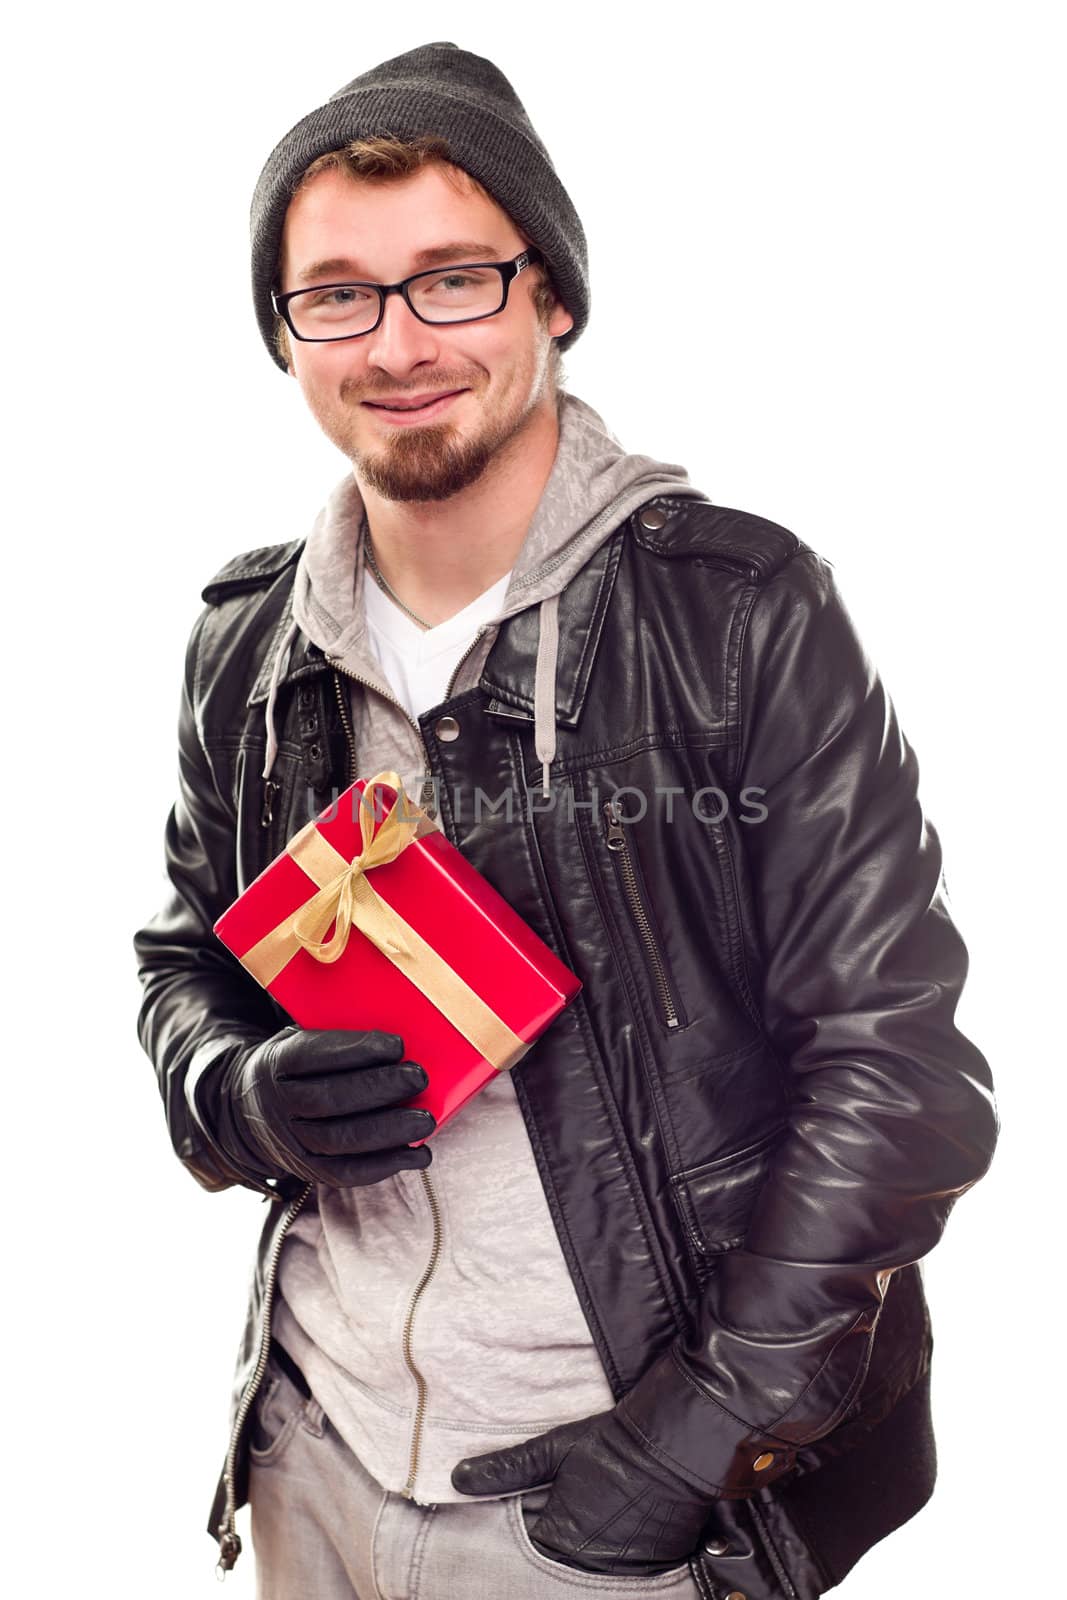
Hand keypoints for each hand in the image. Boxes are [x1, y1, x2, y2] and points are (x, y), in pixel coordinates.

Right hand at [220, 1025, 434, 1187]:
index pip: (313, 1056)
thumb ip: (336, 1039)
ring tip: (424, 1120)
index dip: (357, 1051)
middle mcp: (280, 1105)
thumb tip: (396, 1040)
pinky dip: (386, 1165)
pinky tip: (417, 1154)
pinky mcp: (309, 1170)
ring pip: (340, 1140)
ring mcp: (292, 1142)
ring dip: (388, 1131)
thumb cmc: (298, 1068)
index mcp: (277, 1063)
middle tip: (418, 1077)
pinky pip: (348, 1173)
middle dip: (379, 1088)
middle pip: (329, 1099)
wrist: (252, 1112)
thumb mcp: (300, 1040)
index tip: (397, 1044)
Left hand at [451, 1399, 710, 1576]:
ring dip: (582, 1556)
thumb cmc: (611, 1444)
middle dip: (551, 1552)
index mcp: (560, 1538)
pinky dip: (613, 1557)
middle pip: (557, 1569)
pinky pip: (621, 1572)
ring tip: (591, 1525)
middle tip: (566, 1521)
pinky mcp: (651, 1566)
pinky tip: (613, 1532)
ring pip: (586, 1572)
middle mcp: (589, 1563)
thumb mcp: (554, 1450)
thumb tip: (458, 1478)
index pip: (526, 1556)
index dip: (523, 1538)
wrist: (673, 1444)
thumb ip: (506, 1470)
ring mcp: (622, 1569)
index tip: (518, 1525)